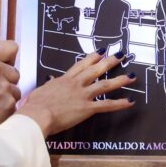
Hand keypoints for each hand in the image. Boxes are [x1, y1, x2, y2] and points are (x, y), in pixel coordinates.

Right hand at [0, 40, 21, 132]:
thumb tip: (4, 64)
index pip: (11, 47)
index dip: (8, 58)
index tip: (5, 65)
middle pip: (15, 71)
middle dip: (7, 81)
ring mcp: (4, 87)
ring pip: (16, 89)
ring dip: (7, 96)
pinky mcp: (10, 104)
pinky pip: (14, 103)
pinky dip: (6, 108)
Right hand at [18, 52, 134, 135]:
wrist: (37, 115)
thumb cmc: (33, 106)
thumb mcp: (39, 92)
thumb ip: (48, 86)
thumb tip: (50, 82)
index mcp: (64, 80)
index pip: (81, 65)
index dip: (93, 57)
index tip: (101, 51)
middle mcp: (75, 84)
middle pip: (96, 70)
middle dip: (110, 62)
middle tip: (121, 55)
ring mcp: (82, 95)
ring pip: (104, 85)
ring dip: (119, 80)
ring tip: (131, 76)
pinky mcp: (86, 108)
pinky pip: (106, 105)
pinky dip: (119, 104)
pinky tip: (129, 101)